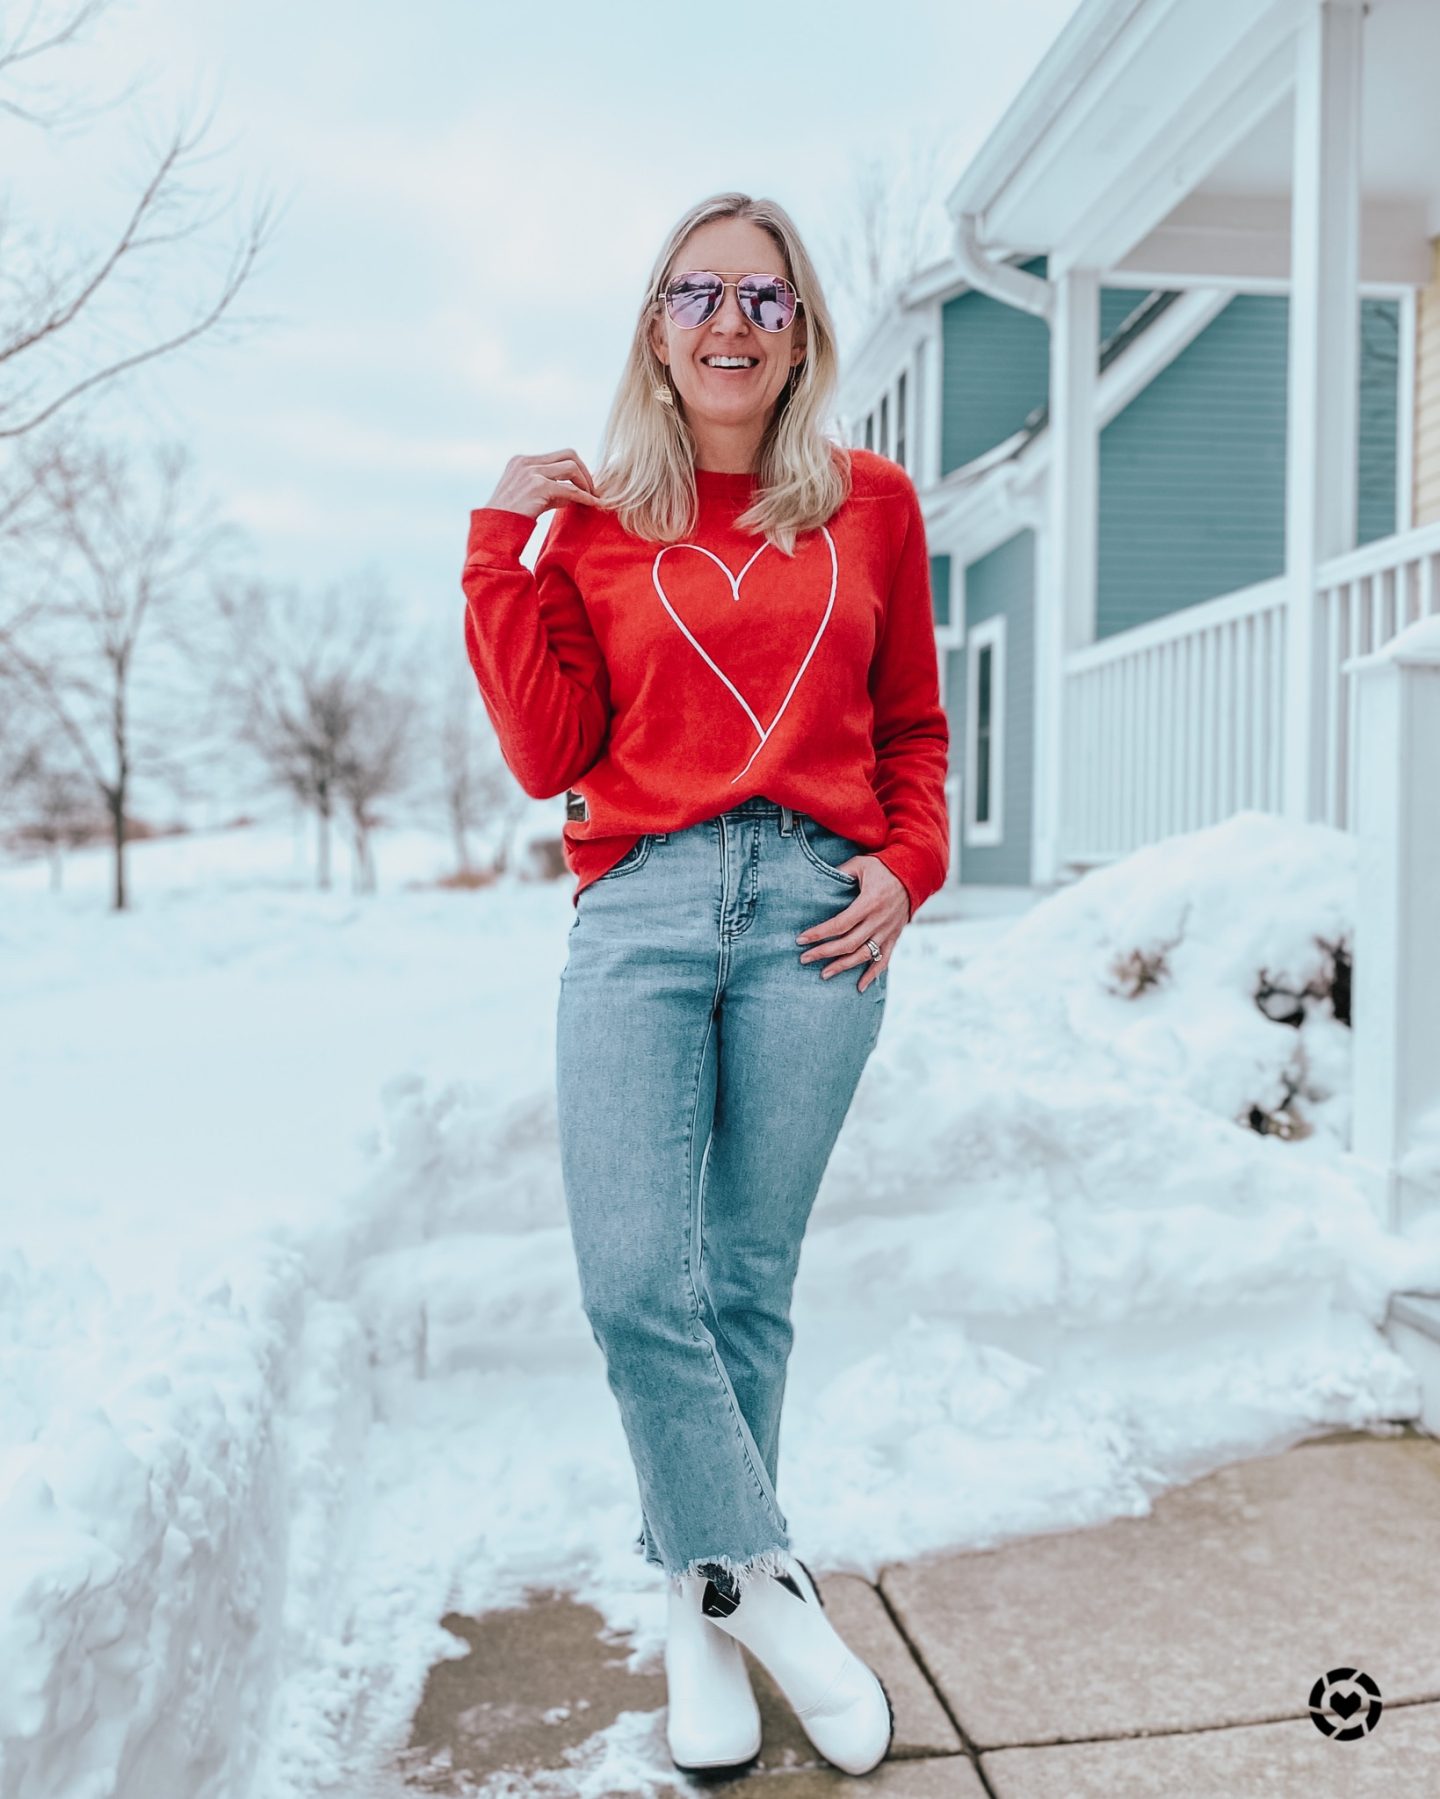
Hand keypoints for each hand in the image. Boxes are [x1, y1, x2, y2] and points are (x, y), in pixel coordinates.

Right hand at [486, 449, 604, 519]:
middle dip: (585, 471)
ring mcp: (531, 472)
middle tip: (592, 490)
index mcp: (522, 461)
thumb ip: (551, 490)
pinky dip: (584, 496)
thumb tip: (575, 492)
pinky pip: (570, 488)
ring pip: (572, 467)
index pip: (558, 456)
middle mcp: (526, 462)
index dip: (576, 469)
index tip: (584, 485)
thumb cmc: (510, 519)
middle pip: (569, 454)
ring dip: (586, 482)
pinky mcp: (538, 486)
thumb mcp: (531, 498)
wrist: (494, 530)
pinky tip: (592, 504)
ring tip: (592, 498)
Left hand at [796, 856, 910, 991]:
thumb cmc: (884, 866)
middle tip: (804, 959)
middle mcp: (879, 920)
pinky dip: (873, 975)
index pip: (840, 924)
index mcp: (869, 902)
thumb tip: (818, 881)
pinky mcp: (895, 937)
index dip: (820, 933)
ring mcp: (888, 931)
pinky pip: (884, 960)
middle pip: (848, 943)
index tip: (801, 940)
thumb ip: (841, 872)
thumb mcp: (861, 864)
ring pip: (864, 955)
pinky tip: (859, 987)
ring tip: (824, 974)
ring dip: (843, 967)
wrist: (916, 873)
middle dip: (824, 953)